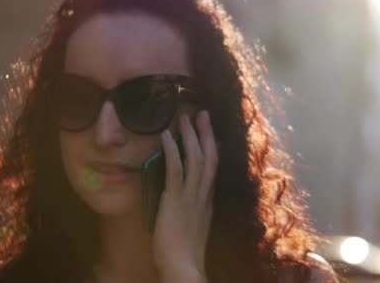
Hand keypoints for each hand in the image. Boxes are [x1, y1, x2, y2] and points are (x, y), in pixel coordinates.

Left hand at [153, 110, 217, 282]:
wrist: (184, 266)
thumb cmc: (185, 252)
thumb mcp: (194, 226)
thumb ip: (192, 210)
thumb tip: (183, 198)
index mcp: (207, 201)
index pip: (213, 168)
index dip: (212, 147)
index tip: (210, 132)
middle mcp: (203, 194)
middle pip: (209, 157)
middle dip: (206, 134)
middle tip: (202, 113)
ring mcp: (191, 196)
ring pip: (195, 158)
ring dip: (190, 135)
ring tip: (184, 116)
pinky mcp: (176, 199)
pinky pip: (175, 169)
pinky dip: (171, 150)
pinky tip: (166, 136)